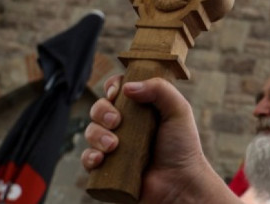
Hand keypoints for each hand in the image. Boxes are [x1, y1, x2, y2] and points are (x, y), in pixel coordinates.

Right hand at [83, 76, 233, 203]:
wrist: (179, 183)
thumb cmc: (182, 147)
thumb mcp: (178, 110)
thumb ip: (160, 89)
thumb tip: (127, 86)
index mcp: (141, 108)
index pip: (118, 89)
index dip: (112, 87)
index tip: (117, 93)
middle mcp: (126, 125)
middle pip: (100, 108)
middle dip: (102, 111)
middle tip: (117, 121)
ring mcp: (115, 146)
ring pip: (91, 131)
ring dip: (96, 134)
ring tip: (113, 145)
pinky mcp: (107, 168)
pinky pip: (87, 159)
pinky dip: (89, 156)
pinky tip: (100, 158)